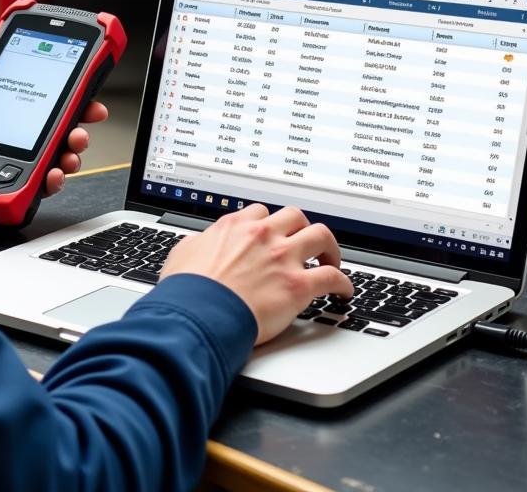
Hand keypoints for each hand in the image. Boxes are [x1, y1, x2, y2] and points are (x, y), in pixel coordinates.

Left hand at [0, 59, 107, 196]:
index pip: (28, 108)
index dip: (58, 104)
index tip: (82, 100)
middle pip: (44, 138)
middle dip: (73, 132)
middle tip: (82, 130)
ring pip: (41, 165)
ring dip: (66, 157)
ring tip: (71, 152)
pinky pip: (23, 189)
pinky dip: (45, 183)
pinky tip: (52, 176)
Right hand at [160, 204, 352, 344]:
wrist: (199, 314)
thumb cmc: (187, 289)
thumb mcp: (183, 253)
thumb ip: (199, 243)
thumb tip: (201, 244)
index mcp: (235, 226)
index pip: (261, 213)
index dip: (269, 224)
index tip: (272, 234)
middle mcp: (262, 235)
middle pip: (295, 217)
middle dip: (302, 229)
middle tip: (304, 243)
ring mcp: (283, 258)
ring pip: (321, 236)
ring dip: (329, 248)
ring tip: (331, 260)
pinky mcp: (297, 285)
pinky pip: (332, 277)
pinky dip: (343, 283)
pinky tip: (343, 291)